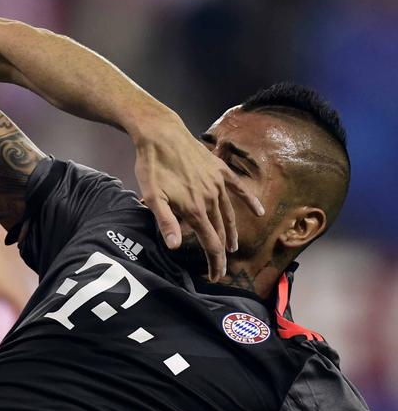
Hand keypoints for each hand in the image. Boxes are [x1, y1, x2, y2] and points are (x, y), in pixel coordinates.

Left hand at [132, 117, 264, 280]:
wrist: (161, 134)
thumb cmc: (152, 166)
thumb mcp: (152, 196)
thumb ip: (166, 222)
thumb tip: (175, 246)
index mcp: (195, 209)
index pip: (210, 243)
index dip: (214, 262)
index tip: (215, 277)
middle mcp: (211, 198)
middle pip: (220, 231)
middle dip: (220, 252)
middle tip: (218, 268)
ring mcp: (217, 184)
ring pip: (228, 213)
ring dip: (231, 232)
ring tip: (231, 246)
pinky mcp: (219, 170)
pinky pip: (238, 189)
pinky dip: (249, 201)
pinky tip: (258, 211)